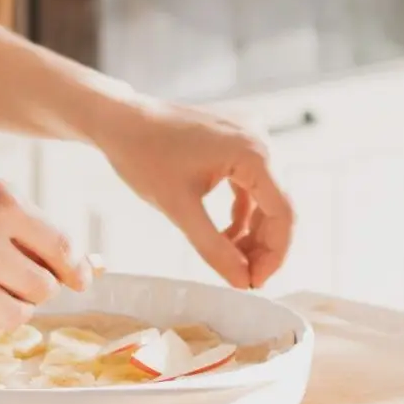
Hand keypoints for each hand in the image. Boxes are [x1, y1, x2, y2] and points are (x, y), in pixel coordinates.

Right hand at [0, 139, 88, 332]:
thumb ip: (21, 219)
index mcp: (1, 201)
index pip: (62, 251)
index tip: (80, 277)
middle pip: (41, 289)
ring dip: (13, 306)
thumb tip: (72, 260)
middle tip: (26, 275)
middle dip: (41, 286)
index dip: (77, 269)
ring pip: (11, 314)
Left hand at [96, 101, 293, 289]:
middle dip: (263, 247)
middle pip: (278, 207)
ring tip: (231, 262)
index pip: (283, 213)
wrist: (119, 120)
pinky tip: (224, 236)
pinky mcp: (235, 146)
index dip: (274, 254)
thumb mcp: (178, 208)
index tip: (256, 283)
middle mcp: (259, 141)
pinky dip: (240, 215)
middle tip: (243, 279)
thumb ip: (213, 248)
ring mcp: (248, 141)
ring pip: (265, 200)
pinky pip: (249, 187)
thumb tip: (242, 282)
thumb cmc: (143, 155)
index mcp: (252, 152)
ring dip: (251, 233)